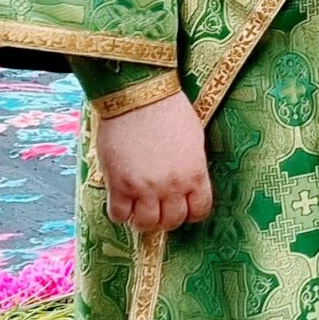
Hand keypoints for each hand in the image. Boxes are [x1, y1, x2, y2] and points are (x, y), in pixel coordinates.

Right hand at [97, 90, 211, 232]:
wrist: (138, 96)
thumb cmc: (168, 110)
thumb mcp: (193, 139)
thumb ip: (191, 165)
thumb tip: (187, 181)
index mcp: (195, 174)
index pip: (199, 211)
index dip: (190, 213)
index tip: (181, 208)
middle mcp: (173, 186)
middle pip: (172, 221)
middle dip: (165, 218)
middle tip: (156, 209)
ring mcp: (145, 188)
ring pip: (147, 224)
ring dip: (142, 220)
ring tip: (137, 209)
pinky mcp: (119, 184)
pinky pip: (118, 215)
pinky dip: (119, 214)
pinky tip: (119, 202)